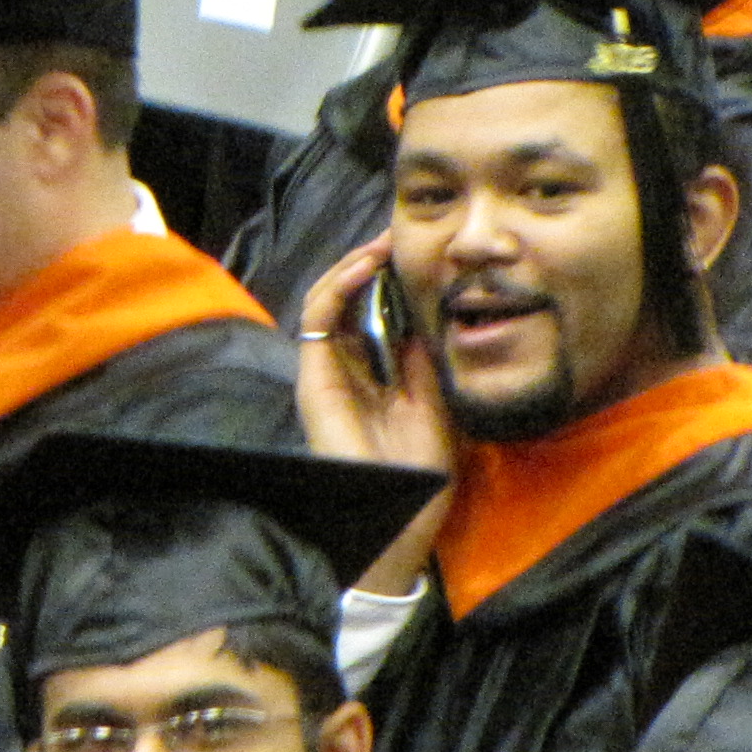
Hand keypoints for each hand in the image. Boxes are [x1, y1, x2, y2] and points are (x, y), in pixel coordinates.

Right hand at [295, 238, 454, 590]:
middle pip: (347, 302)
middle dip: (370, 264)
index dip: (389, 282)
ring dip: (351, 266)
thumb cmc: (421, 473)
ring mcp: (326, 373)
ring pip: (326, 300)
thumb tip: (429, 316)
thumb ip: (426, 362)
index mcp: (374, 378)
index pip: (372, 315)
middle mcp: (345, 371)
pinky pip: (315, 318)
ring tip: (381, 245)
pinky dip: (336, 286)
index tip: (416, 255)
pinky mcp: (314, 377)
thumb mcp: (437, 401)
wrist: (402, 513)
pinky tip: (364, 268)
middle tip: (397, 238)